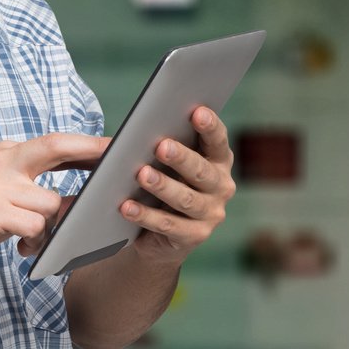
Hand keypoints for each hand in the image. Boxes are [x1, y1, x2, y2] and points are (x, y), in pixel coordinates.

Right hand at [0, 133, 109, 277]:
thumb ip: (24, 189)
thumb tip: (68, 200)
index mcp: (0, 155)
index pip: (51, 142)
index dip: (85, 144)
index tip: (113, 147)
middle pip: (56, 147)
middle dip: (91, 150)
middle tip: (118, 158)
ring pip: (50, 203)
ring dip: (52, 227)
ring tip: (33, 242)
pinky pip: (35, 226)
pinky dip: (37, 241)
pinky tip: (22, 249)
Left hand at [121, 106, 235, 264]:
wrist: (161, 234)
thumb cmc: (165, 184)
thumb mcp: (169, 164)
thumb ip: (168, 146)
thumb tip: (145, 127)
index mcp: (218, 161)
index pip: (218, 140)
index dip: (209, 126)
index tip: (196, 112)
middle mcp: (221, 187)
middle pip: (201, 171)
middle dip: (181, 158)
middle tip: (161, 146)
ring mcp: (211, 214)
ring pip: (186, 199)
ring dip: (163, 186)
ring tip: (141, 175)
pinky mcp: (194, 236)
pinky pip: (168, 225)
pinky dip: (146, 216)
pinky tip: (127, 207)